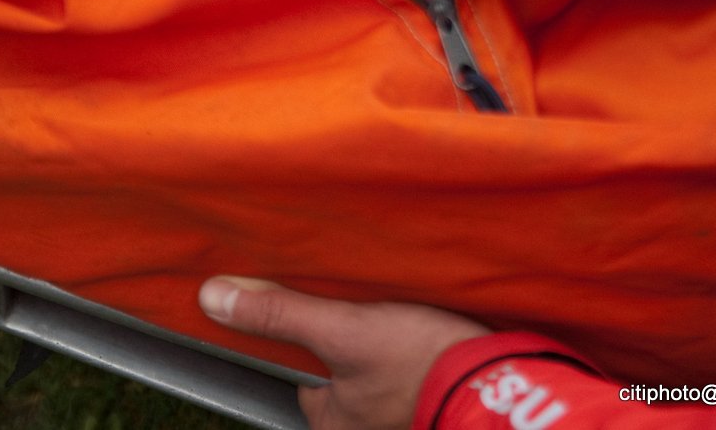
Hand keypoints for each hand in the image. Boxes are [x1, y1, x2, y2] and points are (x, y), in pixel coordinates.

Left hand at [199, 277, 487, 429]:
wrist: (503, 375)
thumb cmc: (420, 361)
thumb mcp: (342, 330)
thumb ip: (278, 314)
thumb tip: (212, 297)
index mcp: (331, 421)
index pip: (297, 374)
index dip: (300, 335)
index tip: (313, 306)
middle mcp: (360, 424)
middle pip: (333, 367)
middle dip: (342, 335)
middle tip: (358, 304)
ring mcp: (395, 411)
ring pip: (366, 362)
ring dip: (374, 334)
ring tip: (386, 307)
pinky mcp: (427, 392)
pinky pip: (398, 361)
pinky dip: (400, 338)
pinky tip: (410, 317)